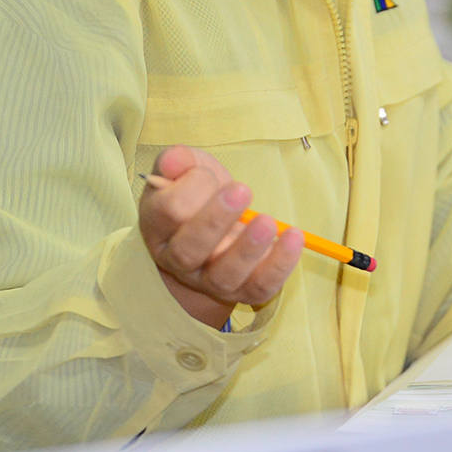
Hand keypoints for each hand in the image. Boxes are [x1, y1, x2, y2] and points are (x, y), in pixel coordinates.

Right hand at [138, 145, 304, 327]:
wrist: (214, 230)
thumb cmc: (197, 194)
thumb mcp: (186, 169)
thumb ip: (179, 160)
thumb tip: (173, 161)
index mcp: (158, 225)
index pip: (168, 211)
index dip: (188, 188)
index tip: (206, 172)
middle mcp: (178, 259)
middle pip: (189, 250)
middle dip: (215, 220)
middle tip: (241, 190)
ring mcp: (209, 280)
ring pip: (223, 275)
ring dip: (248, 249)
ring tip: (268, 221)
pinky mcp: (242, 291)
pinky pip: (259, 287)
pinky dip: (279, 265)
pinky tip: (293, 239)